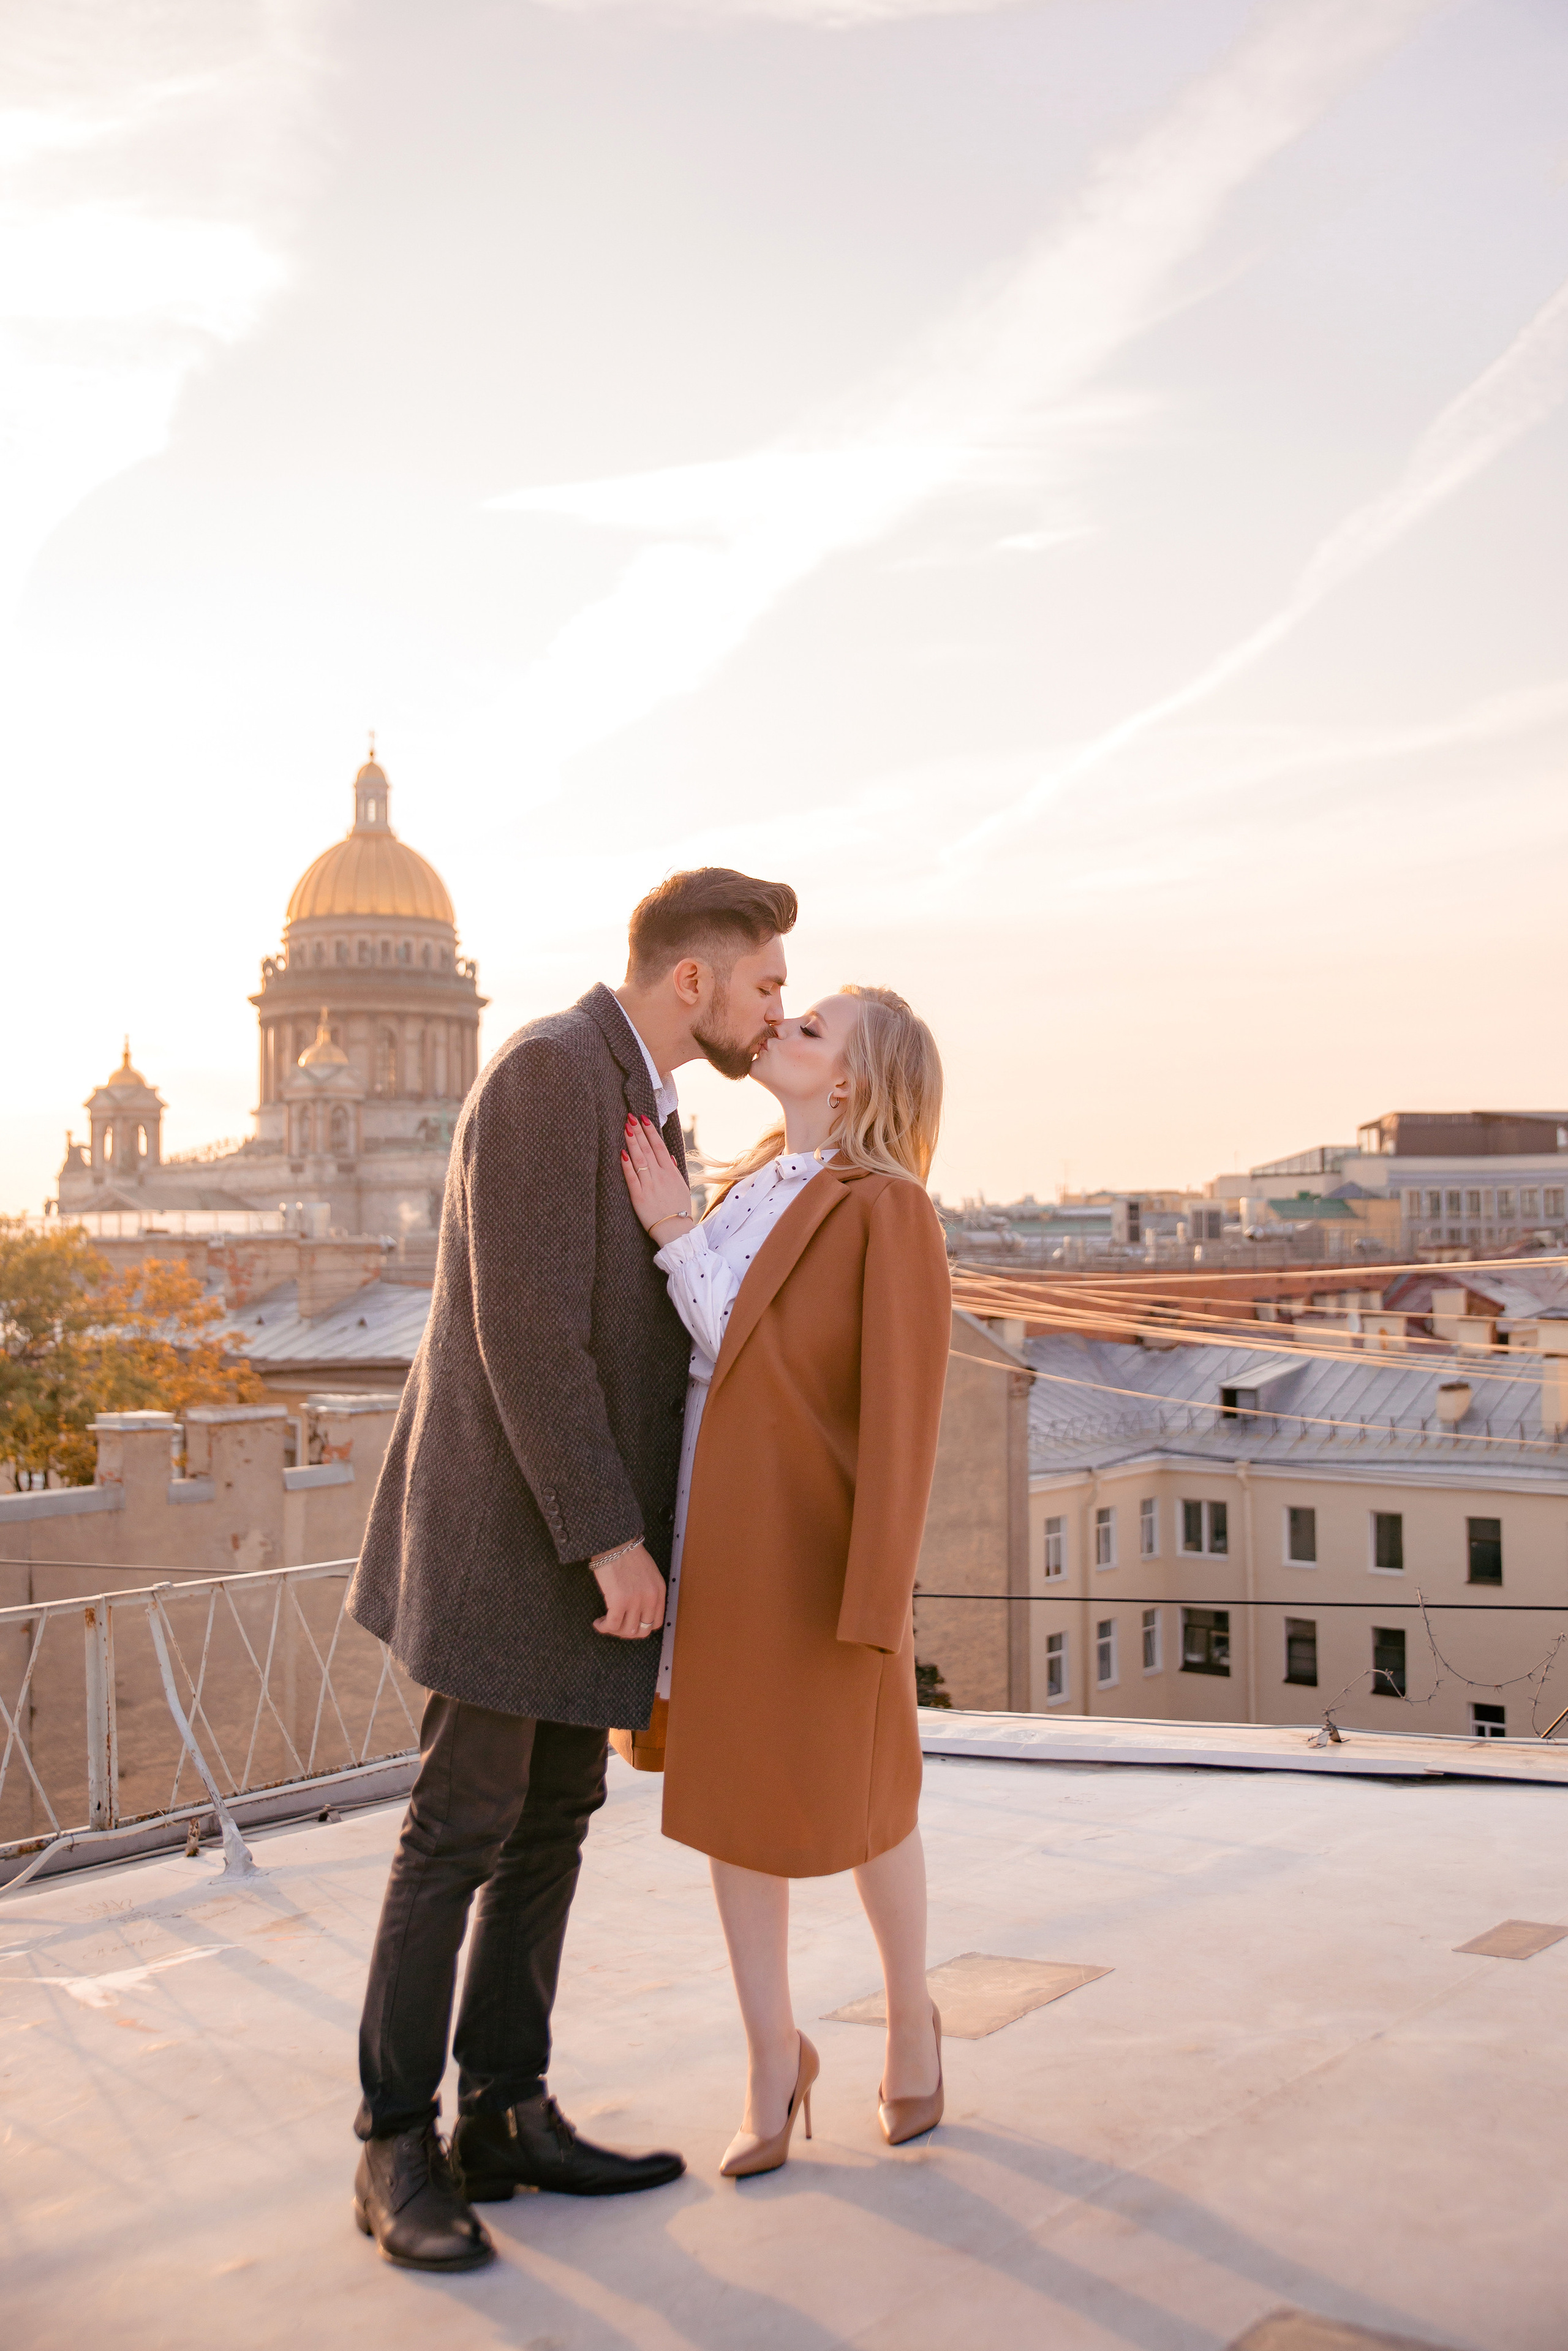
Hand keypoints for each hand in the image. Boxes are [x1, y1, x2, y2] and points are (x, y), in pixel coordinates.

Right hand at [592, 1543, 666, 1638]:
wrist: (615, 1542)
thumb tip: (638, 1610)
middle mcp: (650, 1599)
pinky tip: (598, 1623)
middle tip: (616, 1626)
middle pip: (642, 1631)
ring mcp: (635, 1601)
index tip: (630, 1623)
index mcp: (659, 1592)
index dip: (641, 1627)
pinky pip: (611, 1625)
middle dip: (627, 1632)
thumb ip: (648, 1591)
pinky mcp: (618, 1601)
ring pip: (626, 1631)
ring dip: (614, 1631)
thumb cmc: (628, 1553)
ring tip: (605, 1623)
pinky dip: (603, 1627)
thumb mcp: (649, 1573)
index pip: (656, 1623)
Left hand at [621, 1114, 693, 1239]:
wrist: (675, 1231)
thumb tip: (668, 1155)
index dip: (651, 1131)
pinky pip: (632, 1178)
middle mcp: (660, 1176)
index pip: (659, 1146)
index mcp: (671, 1172)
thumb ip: (673, 1170)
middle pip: (647, 1149)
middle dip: (639, 1132)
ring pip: (639, 1160)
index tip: (644, 1118)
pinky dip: (627, 1165)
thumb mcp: (681, 1186)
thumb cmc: (678, 1209)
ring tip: (626, 1128)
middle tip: (630, 1117)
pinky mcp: (639, 1197)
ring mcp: (649, 1186)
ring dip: (632, 1143)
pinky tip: (622, 1153)